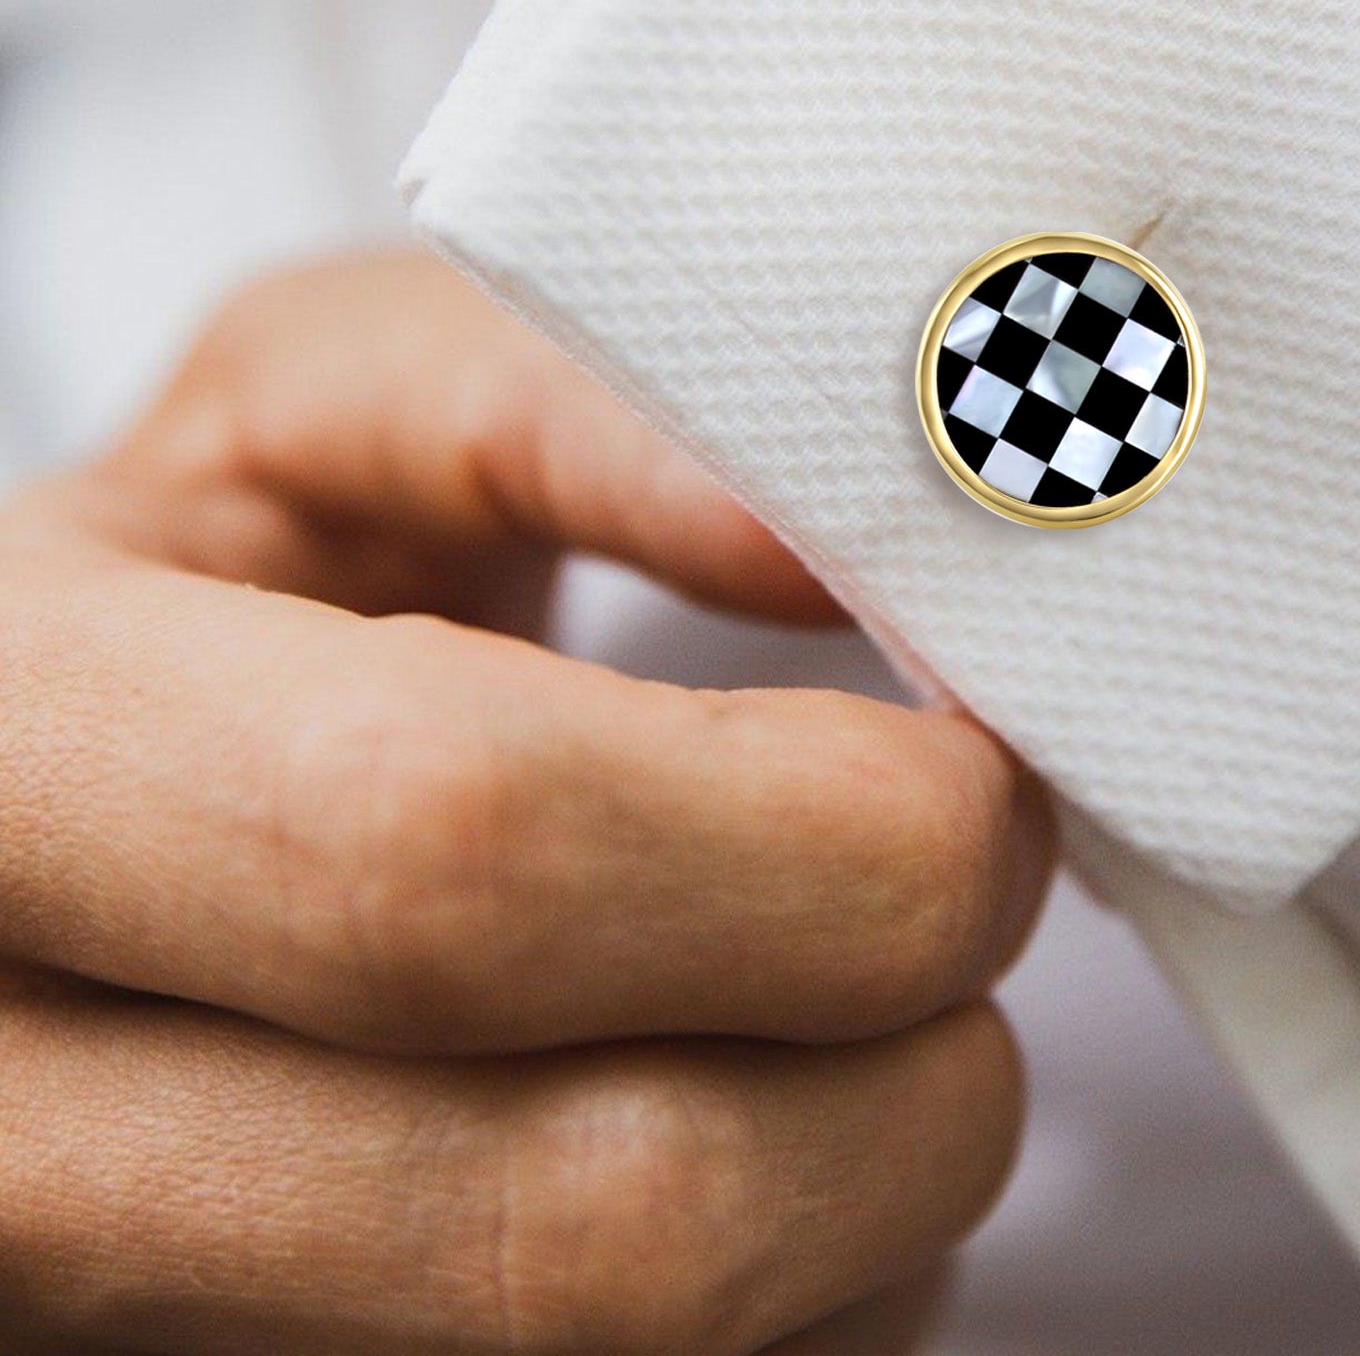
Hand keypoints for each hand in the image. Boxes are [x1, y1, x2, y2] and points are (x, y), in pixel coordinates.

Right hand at [0, 252, 1051, 1353]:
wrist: (65, 799)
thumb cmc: (211, 571)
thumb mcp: (329, 402)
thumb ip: (592, 414)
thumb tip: (889, 510)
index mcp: (2, 761)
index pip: (447, 858)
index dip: (808, 832)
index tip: (960, 770)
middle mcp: (15, 1123)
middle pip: (596, 1216)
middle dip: (911, 1053)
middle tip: (960, 880)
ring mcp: (130, 1338)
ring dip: (881, 1182)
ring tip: (840, 981)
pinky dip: (823, 1292)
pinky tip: (753, 1110)